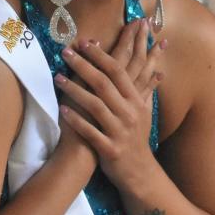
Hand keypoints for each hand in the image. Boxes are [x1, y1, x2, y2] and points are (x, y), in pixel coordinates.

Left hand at [55, 19, 161, 188]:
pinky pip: (90, 132)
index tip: (85, 42)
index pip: (118, 71)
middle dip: (84, 65)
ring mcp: (120, 131)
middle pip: (104, 83)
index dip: (101, 55)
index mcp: (136, 100)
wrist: (140, 172)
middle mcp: (130, 113)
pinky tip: (62, 110)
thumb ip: (146, 87)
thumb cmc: (137, 136)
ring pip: (96, 105)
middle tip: (66, 52)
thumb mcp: (145, 111)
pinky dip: (76, 120)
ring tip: (58, 78)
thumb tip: (156, 66)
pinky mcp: (110, 149)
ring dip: (75, 90)